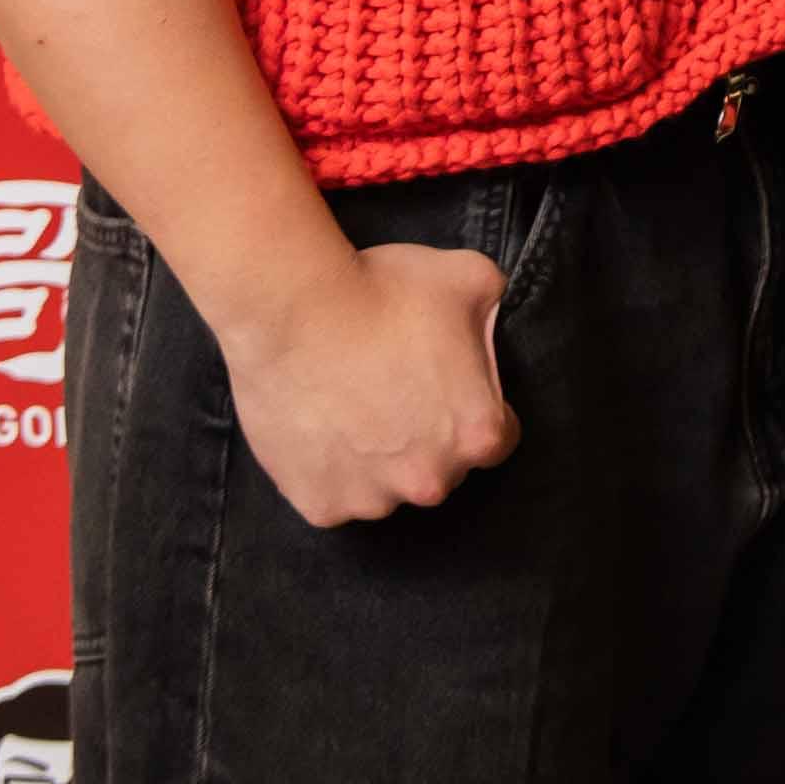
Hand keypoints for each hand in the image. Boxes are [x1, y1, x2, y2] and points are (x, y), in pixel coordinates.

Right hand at [222, 236, 514, 526]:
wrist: (289, 310)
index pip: (495, 437)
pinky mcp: (320, 506)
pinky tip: (319, 431)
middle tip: (390, 395)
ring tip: (348, 411)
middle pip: (439, 469)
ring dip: (374, 463)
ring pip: (384, 489)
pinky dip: (327, 474)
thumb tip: (493, 313)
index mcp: (478, 435)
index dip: (471, 410)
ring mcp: (371, 500)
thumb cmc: (381, 292)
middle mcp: (431, 481)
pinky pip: (332, 499)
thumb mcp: (470, 277)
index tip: (444, 391)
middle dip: (424, 441)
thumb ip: (493, 305)